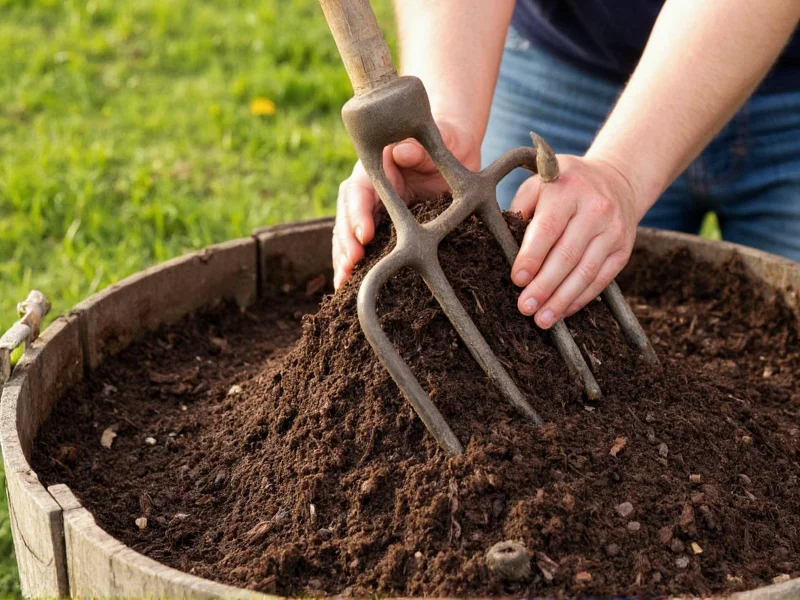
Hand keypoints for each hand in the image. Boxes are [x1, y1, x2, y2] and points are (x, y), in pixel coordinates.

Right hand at [332, 119, 479, 288]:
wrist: (454, 151)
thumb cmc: (447, 141)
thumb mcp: (440, 139)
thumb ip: (421, 147)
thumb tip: (403, 151)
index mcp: (375, 168)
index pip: (358, 191)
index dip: (358, 214)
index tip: (365, 235)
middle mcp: (369, 190)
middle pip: (347, 217)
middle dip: (346, 243)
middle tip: (349, 266)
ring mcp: (374, 210)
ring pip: (350, 235)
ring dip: (344, 258)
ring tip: (343, 282)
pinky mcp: (384, 226)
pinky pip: (364, 246)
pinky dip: (356, 266)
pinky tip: (349, 286)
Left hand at [510, 155, 645, 328]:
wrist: (618, 180)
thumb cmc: (565, 186)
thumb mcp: (539, 183)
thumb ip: (521, 210)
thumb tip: (504, 248)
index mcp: (568, 189)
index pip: (548, 228)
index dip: (532, 257)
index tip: (517, 280)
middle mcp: (595, 209)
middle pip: (567, 255)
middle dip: (544, 286)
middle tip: (525, 307)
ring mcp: (613, 231)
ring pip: (585, 272)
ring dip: (562, 300)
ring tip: (542, 319)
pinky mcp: (623, 249)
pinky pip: (601, 279)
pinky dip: (580, 298)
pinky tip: (563, 311)